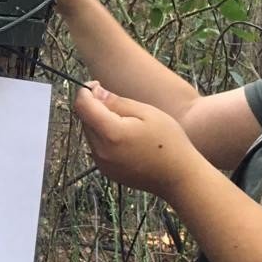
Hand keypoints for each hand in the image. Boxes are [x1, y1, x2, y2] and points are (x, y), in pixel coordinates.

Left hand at [73, 81, 204, 198]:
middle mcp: (100, 150)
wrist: (179, 177)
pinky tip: (127, 139)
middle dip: (94, 106)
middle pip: (84, 119)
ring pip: (90, 133)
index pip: (82, 106)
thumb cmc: (169, 141)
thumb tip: (94, 92)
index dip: (85, 91)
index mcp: (111, 133)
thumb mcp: (147, 113)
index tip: (97, 85)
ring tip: (128, 123)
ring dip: (100, 122)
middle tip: (119, 104)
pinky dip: (105, 138)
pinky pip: (97, 147)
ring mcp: (102, 163)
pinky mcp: (106, 170)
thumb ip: (117, 102)